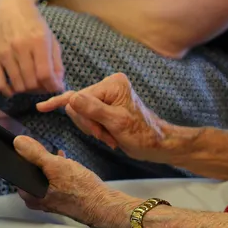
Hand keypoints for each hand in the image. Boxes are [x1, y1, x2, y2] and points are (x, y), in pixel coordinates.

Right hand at [0, 0, 65, 96]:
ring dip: (27, 90)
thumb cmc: (33, 23)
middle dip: (41, 89)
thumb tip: (58, 84)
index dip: (52, 86)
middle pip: (32, 82)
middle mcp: (20, 47)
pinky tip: (15, 89)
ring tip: (32, 84)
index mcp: (38, 40)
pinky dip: (9, 91)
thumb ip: (57, 61)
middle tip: (44, 85)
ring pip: (18, 85)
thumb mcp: (50, 37)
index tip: (56, 88)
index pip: (45, 73)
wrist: (7, 8)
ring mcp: (4, 53)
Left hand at [14, 136, 132, 225]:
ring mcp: (51, 199)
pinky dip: (61, 171)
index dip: (24, 157)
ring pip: (45, 177)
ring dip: (51, 165)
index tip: (30, 146)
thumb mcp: (56, 166)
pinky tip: (68, 165)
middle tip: (47, 152)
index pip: (19, 172)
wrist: (102, 203)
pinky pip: (56, 180)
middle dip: (40, 161)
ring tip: (59, 157)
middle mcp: (39, 200)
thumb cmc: (81, 190)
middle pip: (33, 174)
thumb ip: (36, 154)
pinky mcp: (63, 197)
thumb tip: (19, 143)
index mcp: (31, 195)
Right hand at [37, 73, 171, 163]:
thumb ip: (93, 110)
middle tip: (106, 137)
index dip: (83, 119)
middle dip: (89, 125)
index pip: (80, 98)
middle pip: (77, 104)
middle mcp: (109, 85)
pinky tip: (107, 136)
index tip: (69, 121)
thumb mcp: (117, 123)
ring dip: (93, 130)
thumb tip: (71, 98)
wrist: (157, 144)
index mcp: (113, 84)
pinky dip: (94, 129)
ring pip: (80, 113)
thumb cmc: (143, 134)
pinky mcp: (105, 105)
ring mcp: (106, 95)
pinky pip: (87, 116)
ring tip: (110, 137)